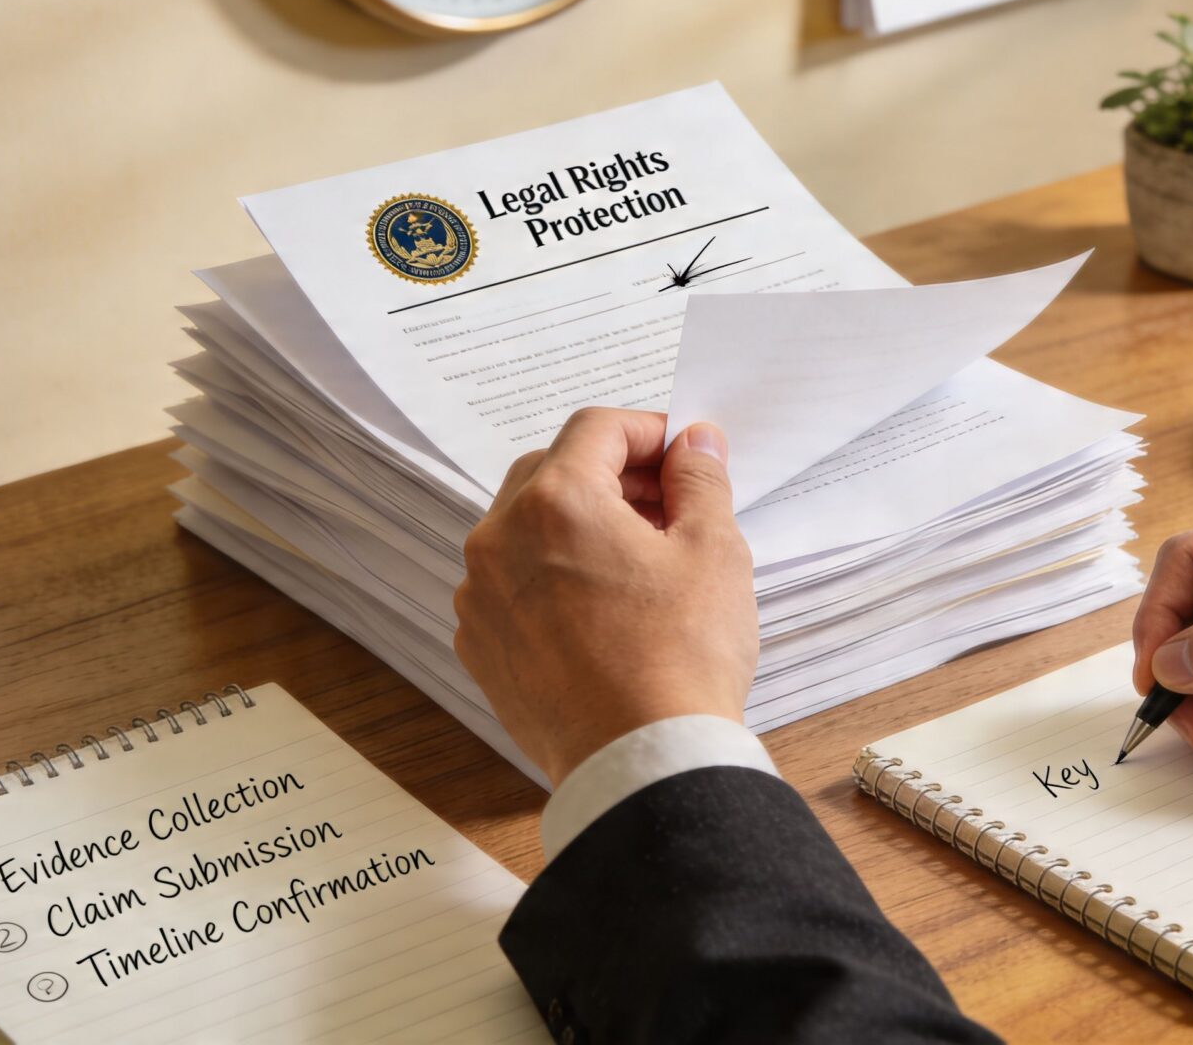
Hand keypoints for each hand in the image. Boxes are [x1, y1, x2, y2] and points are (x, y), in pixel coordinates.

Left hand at [456, 408, 754, 786]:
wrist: (640, 762)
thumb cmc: (680, 657)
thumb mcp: (713, 551)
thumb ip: (700, 480)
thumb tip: (694, 444)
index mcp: (556, 502)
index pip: (597, 429)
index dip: (649, 431)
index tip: (683, 456)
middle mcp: (499, 540)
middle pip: (552, 471)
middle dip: (611, 477)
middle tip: (667, 506)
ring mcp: (479, 596)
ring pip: (524, 530)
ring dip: (577, 527)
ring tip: (637, 563)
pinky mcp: (479, 646)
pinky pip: (510, 585)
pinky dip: (549, 578)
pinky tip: (600, 609)